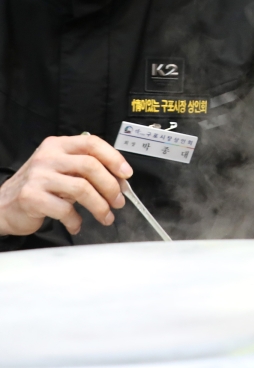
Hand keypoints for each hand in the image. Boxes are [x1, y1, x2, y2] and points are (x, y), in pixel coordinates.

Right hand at [0, 134, 131, 236]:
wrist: (3, 206)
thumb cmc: (38, 188)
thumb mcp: (61, 170)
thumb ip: (85, 170)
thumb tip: (119, 181)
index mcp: (58, 145)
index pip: (92, 143)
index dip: (114, 158)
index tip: (126, 175)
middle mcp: (47, 157)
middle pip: (90, 166)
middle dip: (111, 186)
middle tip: (118, 201)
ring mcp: (38, 176)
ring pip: (82, 188)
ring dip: (99, 206)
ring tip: (105, 216)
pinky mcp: (31, 197)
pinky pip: (65, 209)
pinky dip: (76, 220)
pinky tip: (77, 224)